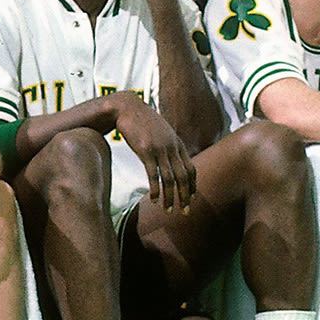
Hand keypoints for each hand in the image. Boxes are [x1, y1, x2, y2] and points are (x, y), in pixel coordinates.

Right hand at [113, 93, 195, 211]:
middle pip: (184, 177)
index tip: (190, 199)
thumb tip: (170, 158)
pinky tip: (153, 200)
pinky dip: (155, 189)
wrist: (127, 107)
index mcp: (177, 144)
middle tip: (185, 212)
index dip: (192, 186)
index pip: (191, 169)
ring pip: (170, 179)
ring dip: (170, 197)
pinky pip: (153, 175)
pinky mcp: (145, 151)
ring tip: (169, 211)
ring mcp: (160, 149)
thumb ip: (168, 144)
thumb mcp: (161, 132)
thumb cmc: (142, 121)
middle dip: (185, 196)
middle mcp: (172, 147)